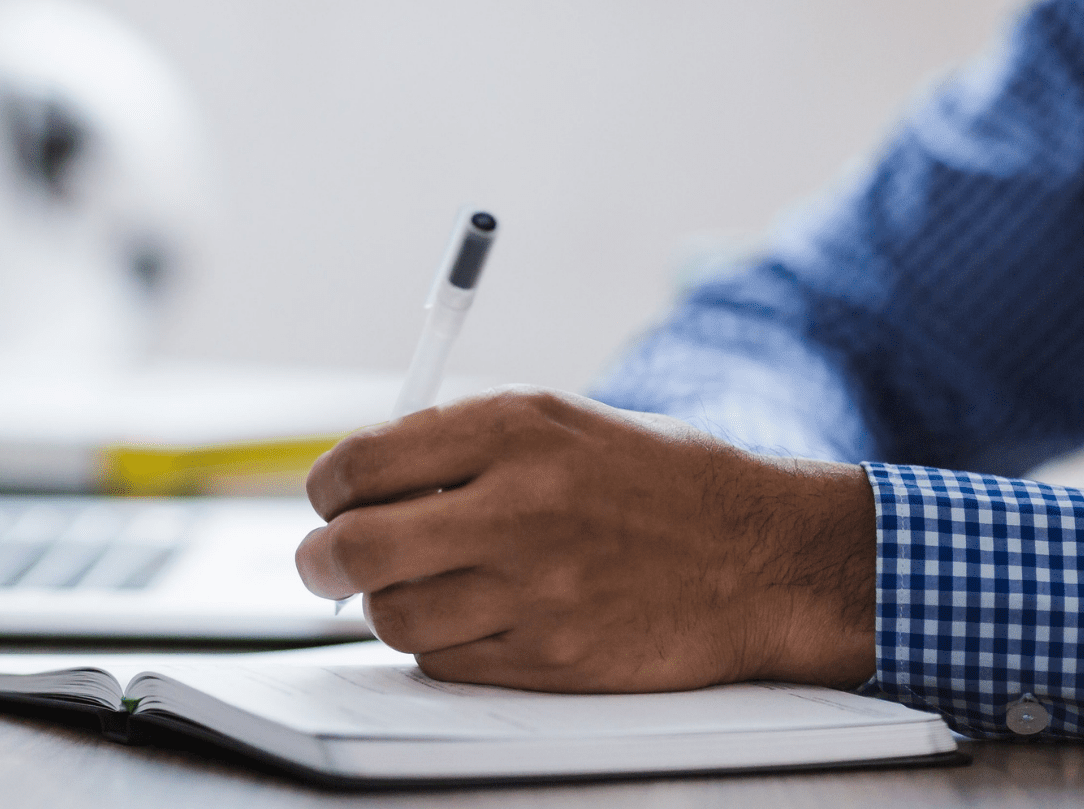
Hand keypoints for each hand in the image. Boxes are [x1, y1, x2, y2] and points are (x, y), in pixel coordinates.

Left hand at [296, 387, 875, 692]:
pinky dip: (438, 645)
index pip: (363, 463)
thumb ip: (458, 444)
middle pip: (357, 548)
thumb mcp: (560, 422)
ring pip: (393, 616)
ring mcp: (534, 590)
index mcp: (514, 428)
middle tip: (324, 563)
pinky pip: (445, 662)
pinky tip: (470, 618)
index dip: (327, 489)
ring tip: (412, 588)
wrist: (762, 556)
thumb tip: (358, 484)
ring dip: (385, 605)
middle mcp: (518, 506)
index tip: (329, 500)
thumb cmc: (655, 482)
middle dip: (321, 560)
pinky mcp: (551, 659)